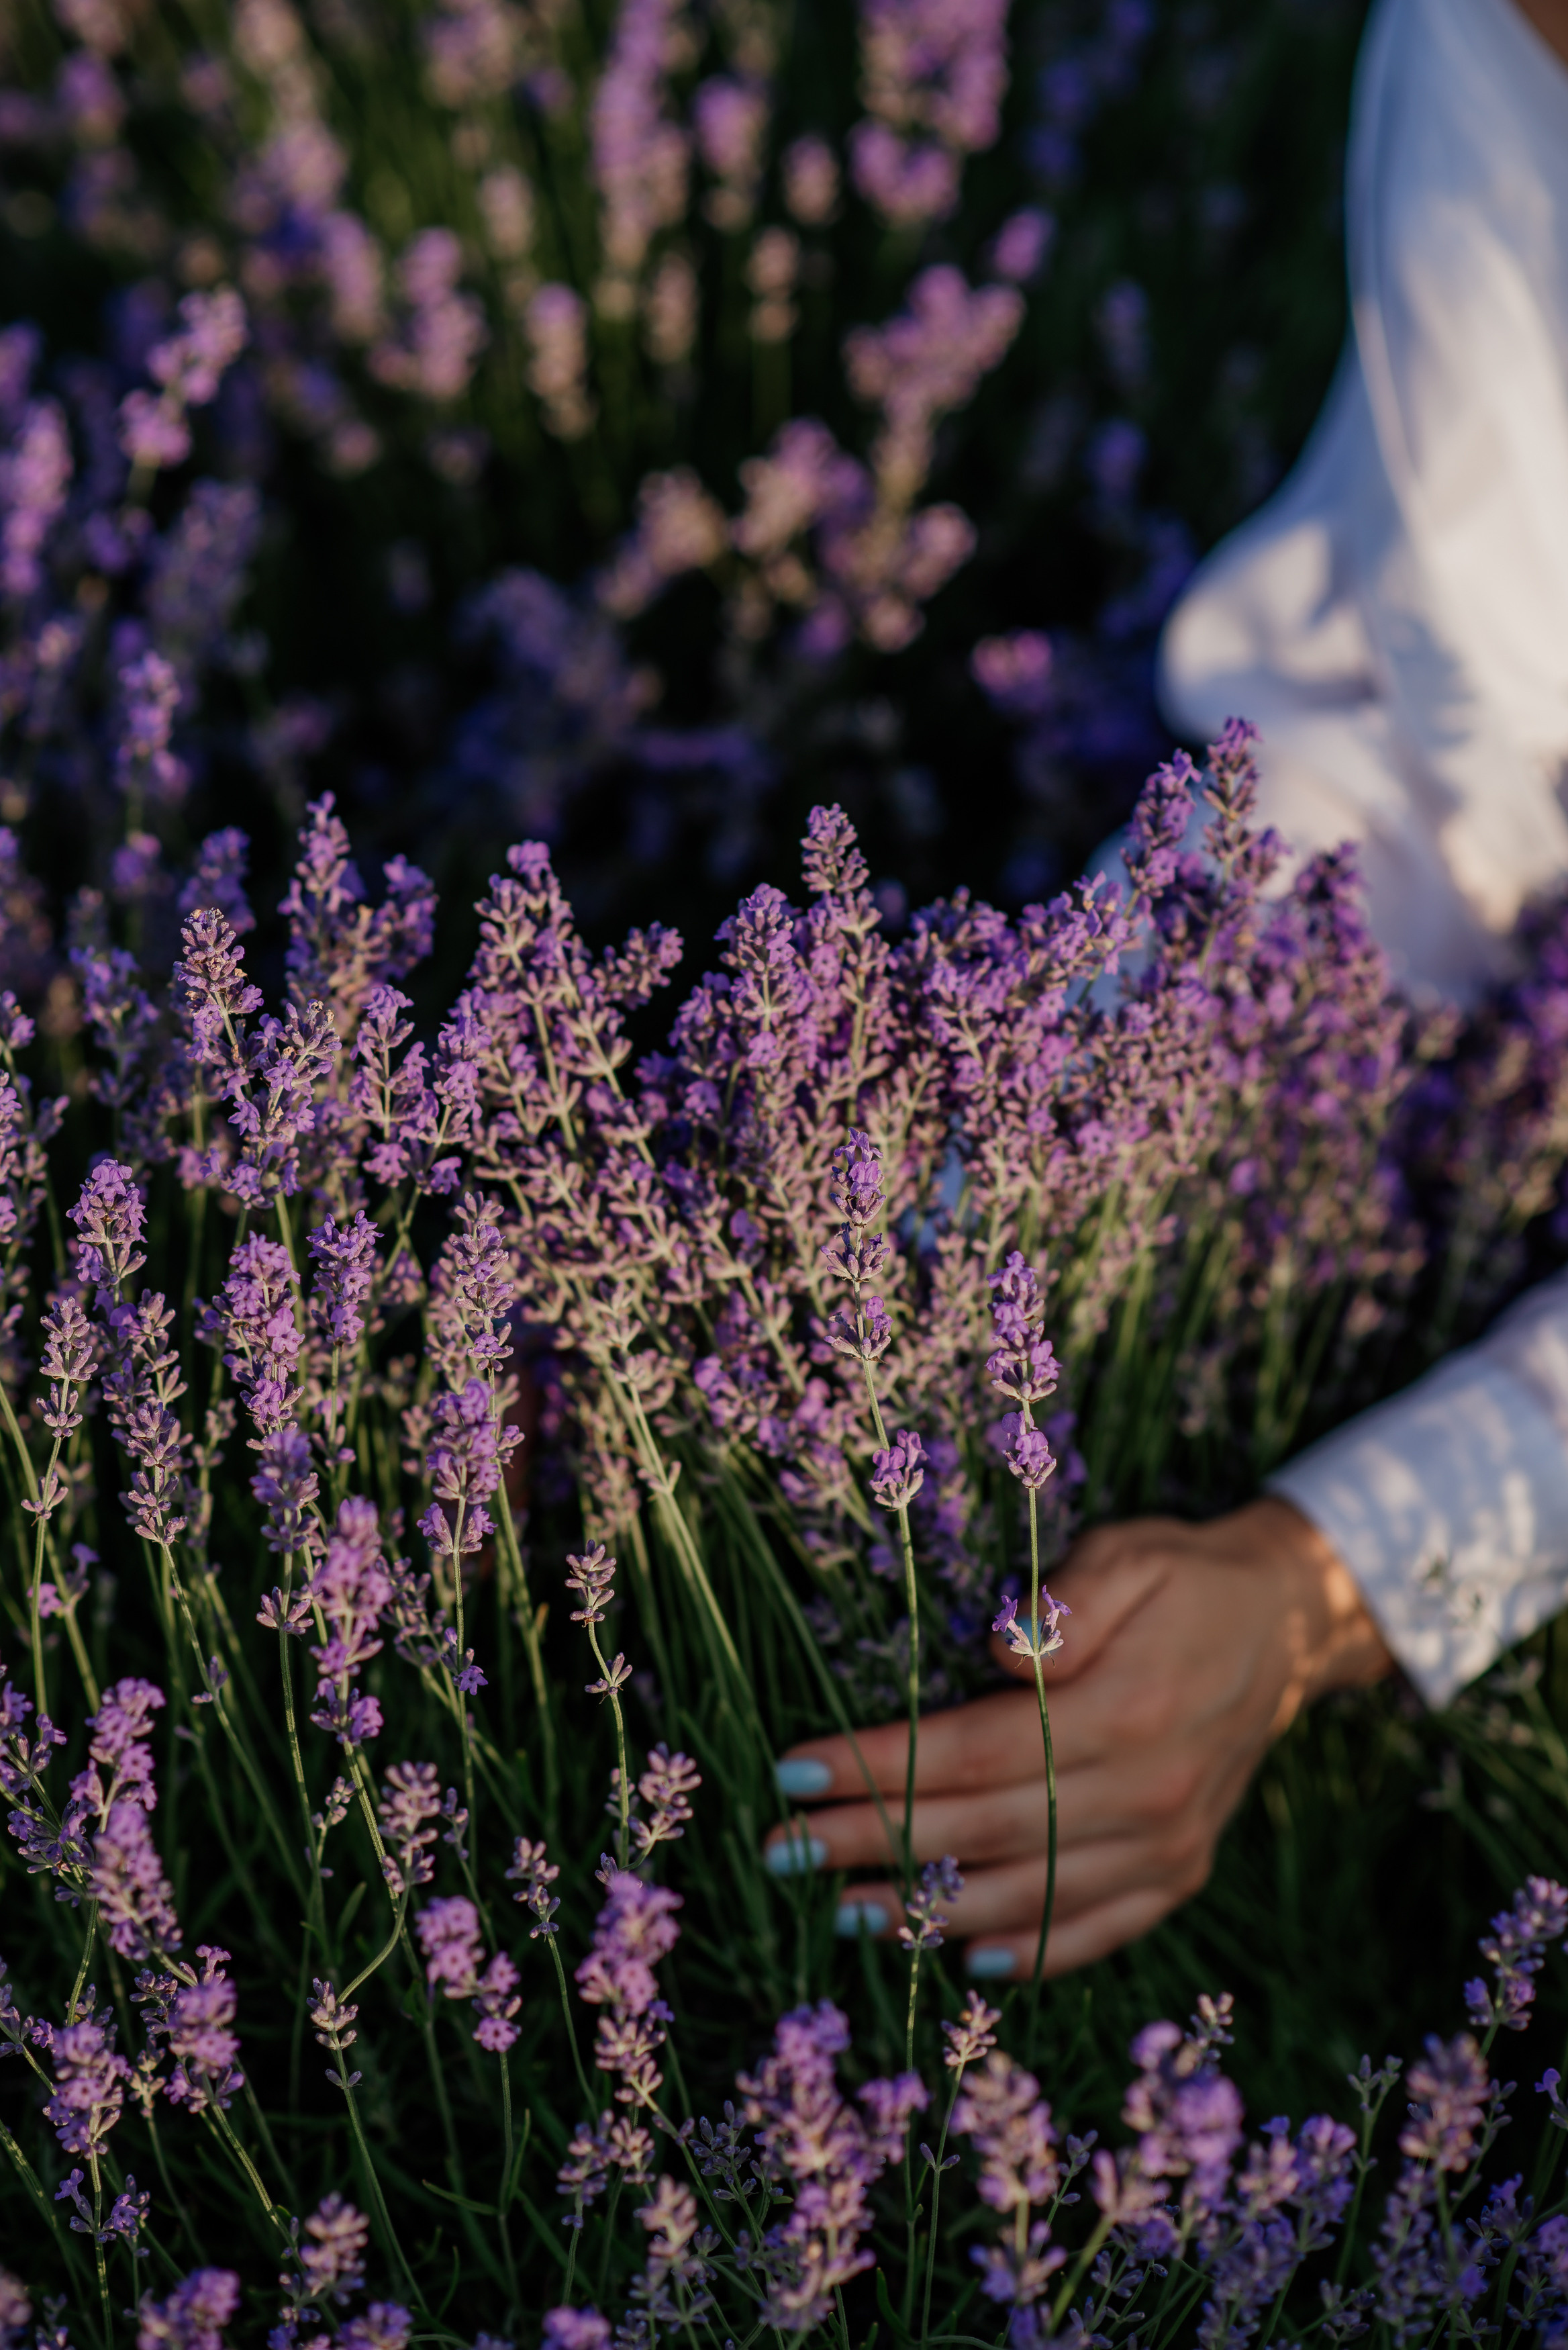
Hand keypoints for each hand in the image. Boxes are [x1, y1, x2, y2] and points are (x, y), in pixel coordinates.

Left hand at [763, 1498, 1391, 1978]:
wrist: (1287, 1625)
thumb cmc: (1183, 1578)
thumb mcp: (1128, 1554)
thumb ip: (1067, 1601)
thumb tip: (998, 1654)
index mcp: (1129, 1707)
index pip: (976, 1749)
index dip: (882, 1765)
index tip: (796, 1768)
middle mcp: (1149, 1791)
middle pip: (985, 1829)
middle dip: (872, 1842)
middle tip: (781, 1850)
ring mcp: (1169, 1842)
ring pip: (1032, 1893)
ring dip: (930, 1911)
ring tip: (842, 1910)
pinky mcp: (1180, 1871)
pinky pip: (1097, 1928)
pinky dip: (1031, 1952)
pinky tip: (965, 1960)